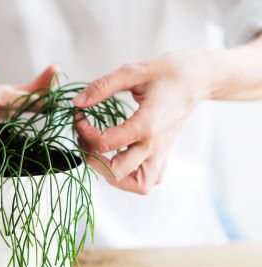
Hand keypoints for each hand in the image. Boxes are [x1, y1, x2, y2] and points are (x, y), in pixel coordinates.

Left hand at [73, 50, 212, 193]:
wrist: (200, 78)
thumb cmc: (168, 72)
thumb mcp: (132, 71)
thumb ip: (103, 86)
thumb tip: (77, 102)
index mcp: (147, 125)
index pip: (105, 143)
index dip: (84, 132)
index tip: (79, 116)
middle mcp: (155, 145)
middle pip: (118, 172)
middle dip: (93, 159)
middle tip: (86, 139)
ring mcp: (162, 152)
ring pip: (139, 185)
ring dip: (115, 176)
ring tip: (102, 155)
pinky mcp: (165, 153)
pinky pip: (151, 179)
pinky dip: (133, 176)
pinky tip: (122, 156)